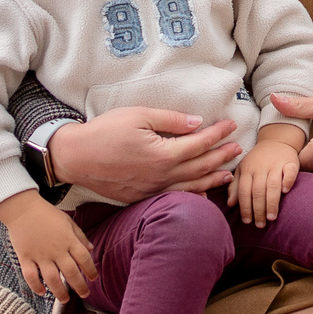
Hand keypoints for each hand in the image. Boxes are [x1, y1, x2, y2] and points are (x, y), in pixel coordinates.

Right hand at [0, 188, 97, 301]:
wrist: (23, 208)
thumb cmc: (47, 214)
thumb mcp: (68, 221)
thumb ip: (80, 236)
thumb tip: (91, 249)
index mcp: (68, 240)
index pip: (84, 258)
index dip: (91, 270)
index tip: (94, 278)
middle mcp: (56, 249)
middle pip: (70, 272)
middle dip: (80, 286)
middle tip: (85, 294)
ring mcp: (40, 255)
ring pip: (52, 278)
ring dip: (60, 292)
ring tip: (65, 300)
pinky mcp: (25, 257)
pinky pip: (30, 276)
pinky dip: (36, 286)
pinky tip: (42, 293)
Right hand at [46, 106, 239, 201]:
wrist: (75, 157)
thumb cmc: (105, 132)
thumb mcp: (138, 116)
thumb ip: (171, 120)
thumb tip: (197, 123)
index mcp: (163, 155)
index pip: (199, 144)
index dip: (218, 134)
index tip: (231, 125)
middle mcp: (162, 176)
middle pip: (200, 167)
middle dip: (221, 157)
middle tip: (237, 149)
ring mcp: (152, 190)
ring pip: (190, 186)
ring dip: (212, 179)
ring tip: (228, 175)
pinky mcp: (142, 197)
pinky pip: (173, 196)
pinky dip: (191, 195)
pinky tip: (200, 194)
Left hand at [231, 139, 300, 226]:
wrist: (276, 141)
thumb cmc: (257, 160)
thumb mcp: (243, 170)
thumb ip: (235, 186)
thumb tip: (230, 204)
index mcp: (247, 169)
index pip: (244, 191)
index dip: (245, 207)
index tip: (247, 221)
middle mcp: (260, 167)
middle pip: (258, 191)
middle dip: (258, 210)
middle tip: (260, 224)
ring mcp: (276, 164)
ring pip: (272, 185)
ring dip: (272, 202)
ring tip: (271, 218)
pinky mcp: (290, 162)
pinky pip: (290, 172)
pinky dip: (287, 181)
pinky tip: (286, 192)